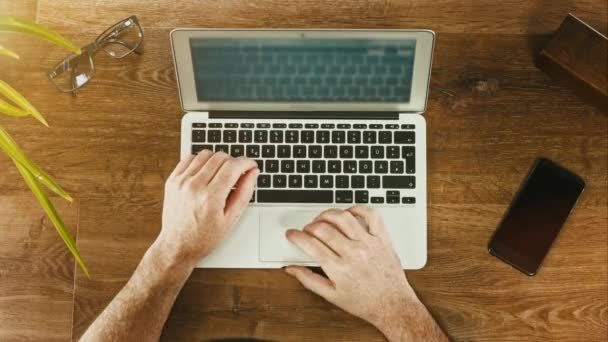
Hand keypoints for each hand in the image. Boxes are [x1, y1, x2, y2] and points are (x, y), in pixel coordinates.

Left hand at [155, 150, 258, 269]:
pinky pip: (189, 159)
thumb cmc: (204, 238)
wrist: (177, 246)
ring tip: (222, 172)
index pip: (233, 166)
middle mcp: (194, 187)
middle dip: (234, 161)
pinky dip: (201, 161)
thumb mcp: (231, 219)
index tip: (251, 165)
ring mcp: (181, 182)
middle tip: (238, 172)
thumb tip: (253, 173)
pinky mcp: (172, 181)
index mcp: (211, 198)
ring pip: (205, 154)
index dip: (246, 162)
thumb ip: (244, 193)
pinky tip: (206, 172)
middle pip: (220, 157)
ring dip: (218, 159)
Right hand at [285, 206, 440, 339]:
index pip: (310, 244)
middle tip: (307, 230)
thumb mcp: (332, 295)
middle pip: (323, 229)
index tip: (292, 234)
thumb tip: (291, 269)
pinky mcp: (382, 239)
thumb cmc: (365, 302)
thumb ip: (309, 280)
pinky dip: (358, 209)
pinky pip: (371, 215)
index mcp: (339, 269)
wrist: (393, 306)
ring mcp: (369, 243)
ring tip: (323, 219)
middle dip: (309, 226)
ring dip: (328, 214)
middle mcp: (353, 253)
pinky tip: (349, 214)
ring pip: (343, 217)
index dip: (296, 236)